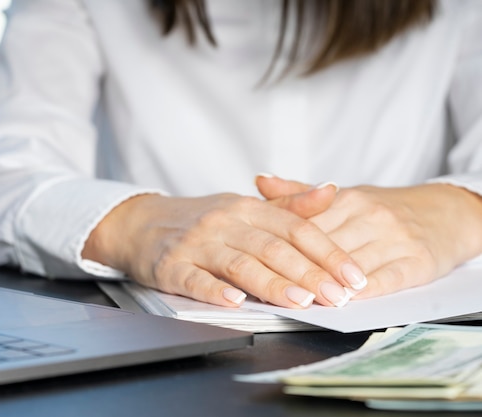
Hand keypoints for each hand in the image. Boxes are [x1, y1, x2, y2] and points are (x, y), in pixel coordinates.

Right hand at [82, 186, 366, 308]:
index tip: (355, 276)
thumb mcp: (244, 206)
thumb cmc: (200, 219)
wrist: (142, 223)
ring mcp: (196, 244)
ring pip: (240, 264)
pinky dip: (215, 290)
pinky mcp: (171, 266)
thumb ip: (289, 205)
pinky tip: (235, 302)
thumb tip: (331, 191)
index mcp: (247, 208)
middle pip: (273, 248)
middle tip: (339, 297)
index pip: (295, 229)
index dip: (328, 252)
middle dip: (310, 274)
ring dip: (273, 283)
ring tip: (302, 301)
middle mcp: (224, 223)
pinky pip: (195, 279)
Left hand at [257, 176, 481, 298]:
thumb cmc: (383, 207)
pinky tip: (349, 300)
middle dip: (299, 268)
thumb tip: (259, 181)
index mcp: (346, 199)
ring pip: (354, 263)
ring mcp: (395, 238)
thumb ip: (298, 193)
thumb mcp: (343, 194)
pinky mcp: (419, 260)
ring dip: (329, 282)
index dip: (281, 245)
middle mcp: (369, 215)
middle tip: (273, 285)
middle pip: (326, 246)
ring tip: (305, 298)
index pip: (307, 224)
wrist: (444, 211)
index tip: (255, 257)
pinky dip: (368, 290)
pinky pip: (390, 277)